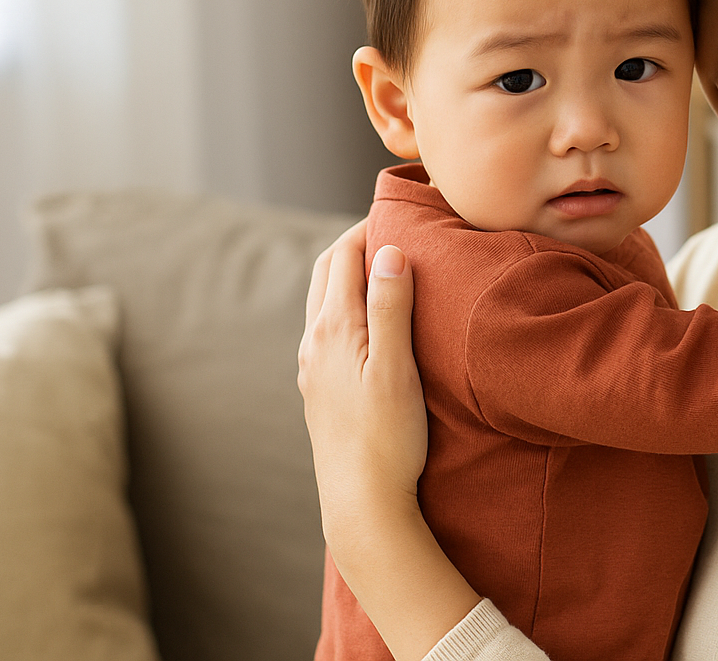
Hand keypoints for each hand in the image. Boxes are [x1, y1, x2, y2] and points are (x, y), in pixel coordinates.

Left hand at [298, 222, 427, 535]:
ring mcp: (313, 368)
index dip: (371, 227)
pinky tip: (371, 320)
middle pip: (326, 272)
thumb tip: (389, 250)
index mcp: (333, 330)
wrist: (361, 505)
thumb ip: (391, 307)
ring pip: (324, 301)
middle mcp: (315, 343)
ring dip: (348, 273)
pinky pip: (327, 328)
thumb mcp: (397, 368)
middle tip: (394, 229)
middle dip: (355, 243)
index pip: (344, 256)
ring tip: (386, 265)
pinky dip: (346, 304)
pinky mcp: (320, 389)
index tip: (403, 212)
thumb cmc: (387, 439)